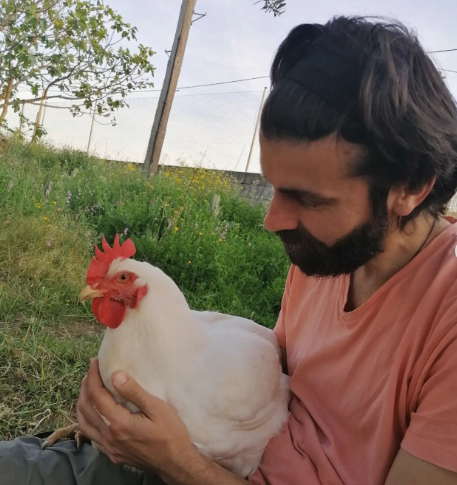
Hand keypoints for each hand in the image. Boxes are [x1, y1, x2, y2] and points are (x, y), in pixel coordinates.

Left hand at [76, 359, 196, 477]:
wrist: (175, 463)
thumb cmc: (170, 433)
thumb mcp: (157, 408)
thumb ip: (135, 392)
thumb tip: (115, 375)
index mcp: (118, 423)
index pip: (97, 396)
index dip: (93, 377)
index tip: (94, 362)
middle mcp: (109, 436)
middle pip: (86, 409)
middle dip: (85, 387)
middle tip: (90, 372)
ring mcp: (109, 448)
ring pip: (84, 424)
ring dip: (82, 404)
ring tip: (88, 389)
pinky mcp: (112, 454)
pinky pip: (92, 435)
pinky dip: (87, 420)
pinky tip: (95, 413)